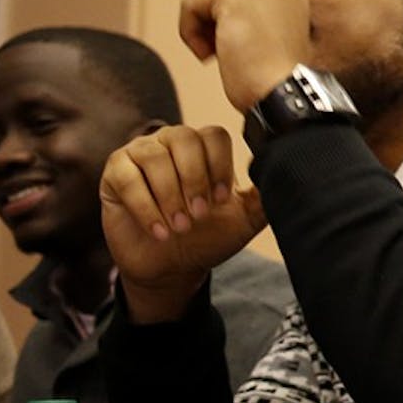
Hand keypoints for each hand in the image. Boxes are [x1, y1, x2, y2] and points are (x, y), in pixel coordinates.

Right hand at [100, 125, 268, 321]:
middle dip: (194, 180)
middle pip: (184, 139)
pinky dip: (146, 207)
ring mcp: (141, 153)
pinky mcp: (115, 173)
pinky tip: (159, 231)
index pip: (214, 136)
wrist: (171, 267)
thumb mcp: (243, 220)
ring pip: (155, 157)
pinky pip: (128, 178)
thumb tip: (287, 170)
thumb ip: (263, 197)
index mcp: (204, 147)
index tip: (223, 200)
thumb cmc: (208, 237)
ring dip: (170, 196)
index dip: (220, 166)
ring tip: (179, 228)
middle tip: (199, 215)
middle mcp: (172, 141)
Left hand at [179, 0, 311, 110]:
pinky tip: (209, 53)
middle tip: (220, 47)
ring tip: (214, 49)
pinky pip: (190, 3)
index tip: (234, 41)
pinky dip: (190, 31)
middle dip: (208, 12)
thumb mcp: (271, 31)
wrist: (283, 91)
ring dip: (197, 20)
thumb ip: (251, 9)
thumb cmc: (276, 76)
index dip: (223, 11)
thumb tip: (213, 4)